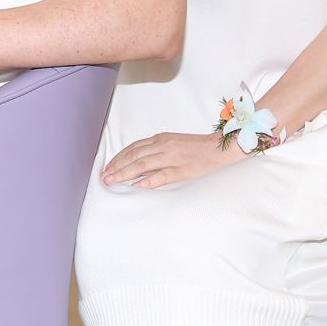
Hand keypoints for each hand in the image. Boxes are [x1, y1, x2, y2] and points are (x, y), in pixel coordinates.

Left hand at [101, 131, 243, 188]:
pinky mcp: (183, 170)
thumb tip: (139, 165)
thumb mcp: (175, 144)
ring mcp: (173, 157)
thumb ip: (158, 151)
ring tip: (112, 181)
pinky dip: (148, 181)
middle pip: (134, 156)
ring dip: (125, 173)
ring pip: (143, 164)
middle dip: (117, 167)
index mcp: (162, 139)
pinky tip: (137, 186)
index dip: (118, 158)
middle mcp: (164, 146)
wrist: (223, 149)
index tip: (107, 168)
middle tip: (104, 177)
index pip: (134, 148)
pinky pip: (162, 175)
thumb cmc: (199, 148)